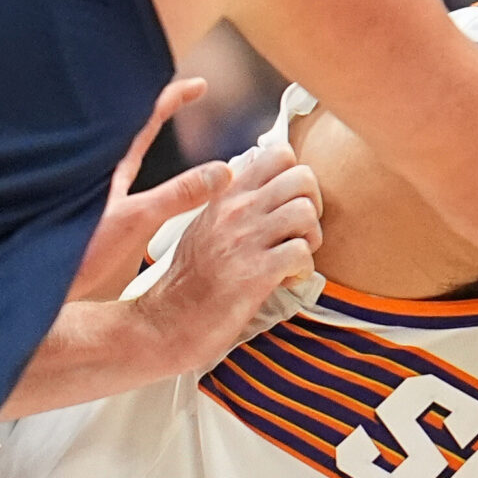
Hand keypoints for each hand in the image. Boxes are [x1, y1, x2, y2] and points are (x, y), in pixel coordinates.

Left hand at [71, 78, 229, 300]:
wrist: (28, 278)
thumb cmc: (69, 247)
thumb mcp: (134, 218)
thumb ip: (178, 195)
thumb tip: (220, 172)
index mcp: (107, 161)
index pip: (146, 116)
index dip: (174, 97)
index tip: (199, 85)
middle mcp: (94, 167)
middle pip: (128, 126)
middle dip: (153, 110)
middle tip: (176, 96)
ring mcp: (85, 186)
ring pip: (115, 150)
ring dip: (137, 137)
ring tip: (155, 124)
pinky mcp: (77, 207)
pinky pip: (107, 176)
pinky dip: (124, 167)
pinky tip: (124, 176)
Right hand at [133, 137, 321, 370]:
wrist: (165, 322)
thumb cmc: (188, 282)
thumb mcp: (204, 227)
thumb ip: (233, 205)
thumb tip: (268, 192)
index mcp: (224, 196)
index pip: (278, 154)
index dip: (295, 179)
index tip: (287, 206)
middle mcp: (235, 210)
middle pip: (302, 176)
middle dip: (312, 205)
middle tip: (298, 233)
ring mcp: (244, 239)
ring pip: (306, 211)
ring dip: (310, 238)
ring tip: (293, 258)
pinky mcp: (255, 272)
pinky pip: (301, 253)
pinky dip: (303, 270)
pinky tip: (286, 280)